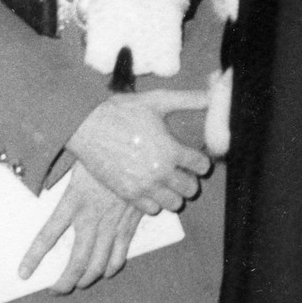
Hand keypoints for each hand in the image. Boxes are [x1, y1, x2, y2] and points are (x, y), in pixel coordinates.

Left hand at [19, 162, 141, 292]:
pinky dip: (112, 267)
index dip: (33, 258)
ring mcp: (112, 223)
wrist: (137, 148)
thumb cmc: (102, 150)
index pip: (47, 236)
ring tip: (78, 284)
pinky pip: (120, 254)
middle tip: (55, 290)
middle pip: (76, 263)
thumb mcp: (76, 160)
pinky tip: (106, 271)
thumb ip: (60, 174)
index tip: (23, 274)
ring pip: (98, 265)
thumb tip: (38, 171)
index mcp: (73, 201)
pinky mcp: (129, 223)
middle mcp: (91, 218)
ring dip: (86, 279)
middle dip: (64, 283)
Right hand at [67, 90, 210, 214]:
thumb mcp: (157, 100)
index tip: (195, 157)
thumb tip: (214, 92)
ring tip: (167, 181)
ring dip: (174, 193)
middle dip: (190, 180)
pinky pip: (151, 210)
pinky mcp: (127, 194)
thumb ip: (189, 99)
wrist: (87, 126)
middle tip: (182, 170)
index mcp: (171, 150)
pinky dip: (155, 202)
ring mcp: (143, 186)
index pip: (201, 166)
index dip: (201, 161)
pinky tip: (150, 187)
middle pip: (190, 189)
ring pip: (173, 204)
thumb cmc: (122, 111)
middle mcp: (160, 172)